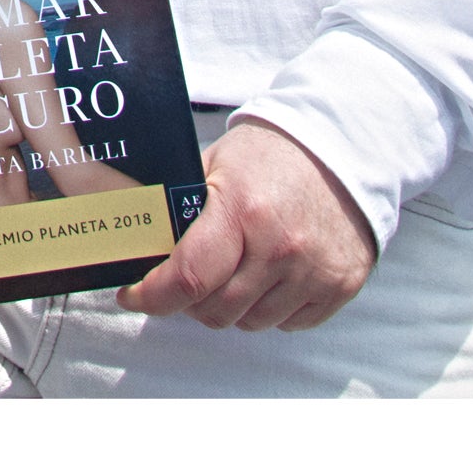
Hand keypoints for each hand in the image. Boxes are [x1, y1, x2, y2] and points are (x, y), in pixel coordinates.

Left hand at [112, 116, 376, 332]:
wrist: (340, 150)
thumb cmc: (268, 157)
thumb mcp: (216, 167)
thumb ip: (180, 207)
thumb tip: (137, 243)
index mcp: (242, 211)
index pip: (188, 278)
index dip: (152, 296)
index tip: (132, 296)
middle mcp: (281, 248)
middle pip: (216, 311)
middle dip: (190, 301)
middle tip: (185, 280)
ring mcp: (314, 272)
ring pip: (251, 322)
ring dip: (232, 307)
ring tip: (232, 271)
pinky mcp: (339, 287)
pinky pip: (289, 323)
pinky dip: (270, 308)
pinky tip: (268, 276)